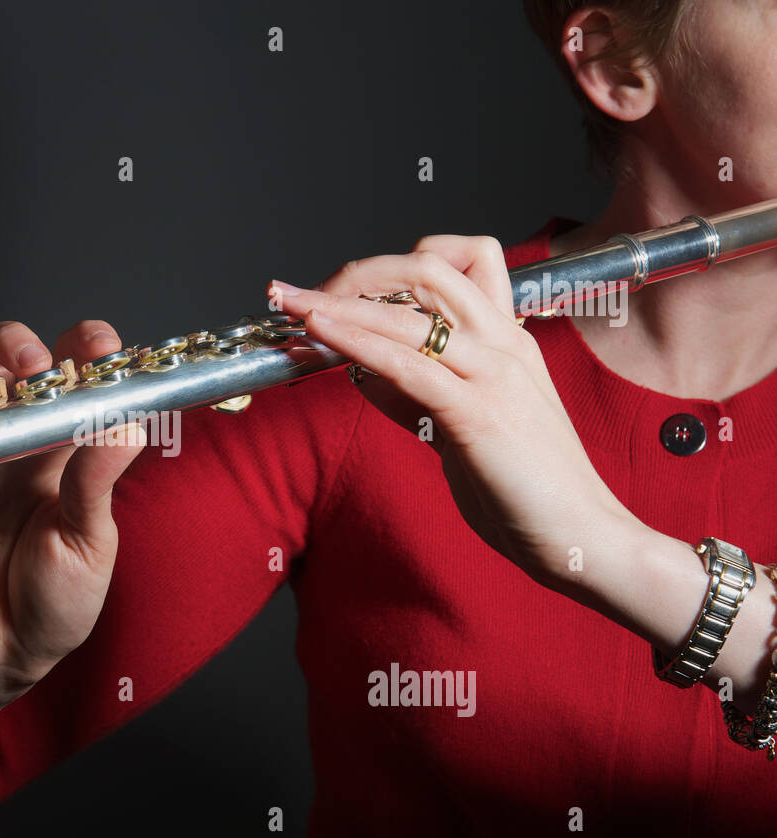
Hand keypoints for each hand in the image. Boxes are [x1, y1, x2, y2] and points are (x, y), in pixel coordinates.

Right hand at [0, 320, 145, 709]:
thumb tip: (129, 420)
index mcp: (64, 442)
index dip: (84, 347)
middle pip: (5, 358)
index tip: (96, 349)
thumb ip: (98, 482)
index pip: (75, 371)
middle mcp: (12, 436)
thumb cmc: (55, 601)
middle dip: (14, 344)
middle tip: (32, 369)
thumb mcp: (90, 544)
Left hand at [270, 235, 635, 587]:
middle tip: (305, 297)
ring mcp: (495, 373)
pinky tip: (319, 336)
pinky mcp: (479, 412)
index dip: (390, 269)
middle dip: (357, 274)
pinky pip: (407, 363)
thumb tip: (365, 376)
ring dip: (338, 301)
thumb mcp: (463, 428)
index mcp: (508, 340)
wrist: (582, 537)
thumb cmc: (525, 489)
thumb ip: (418, 396)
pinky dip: (355, 342)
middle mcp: (504, 343)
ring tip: (291, 304)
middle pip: (426, 269)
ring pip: (410, 311)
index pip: (454, 265)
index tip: (338, 290)